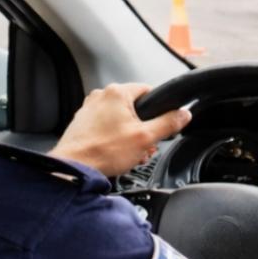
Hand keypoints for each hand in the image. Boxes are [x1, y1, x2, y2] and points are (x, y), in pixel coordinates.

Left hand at [49, 83, 191, 176]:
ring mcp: (89, 109)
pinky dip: (114, 138)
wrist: (74, 167)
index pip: (148, 91)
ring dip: (129, 135)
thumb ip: (168, 124)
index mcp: (117, 93)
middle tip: (144, 145)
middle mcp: (101, 96)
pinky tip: (116, 153)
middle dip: (143, 128)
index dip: (158, 109)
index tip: (160, 123)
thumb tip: (183, 114)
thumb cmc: (104, 152)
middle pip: (133, 107)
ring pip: (119, 118)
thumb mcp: (145, 138)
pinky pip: (105, 126)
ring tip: (130, 153)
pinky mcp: (82, 123)